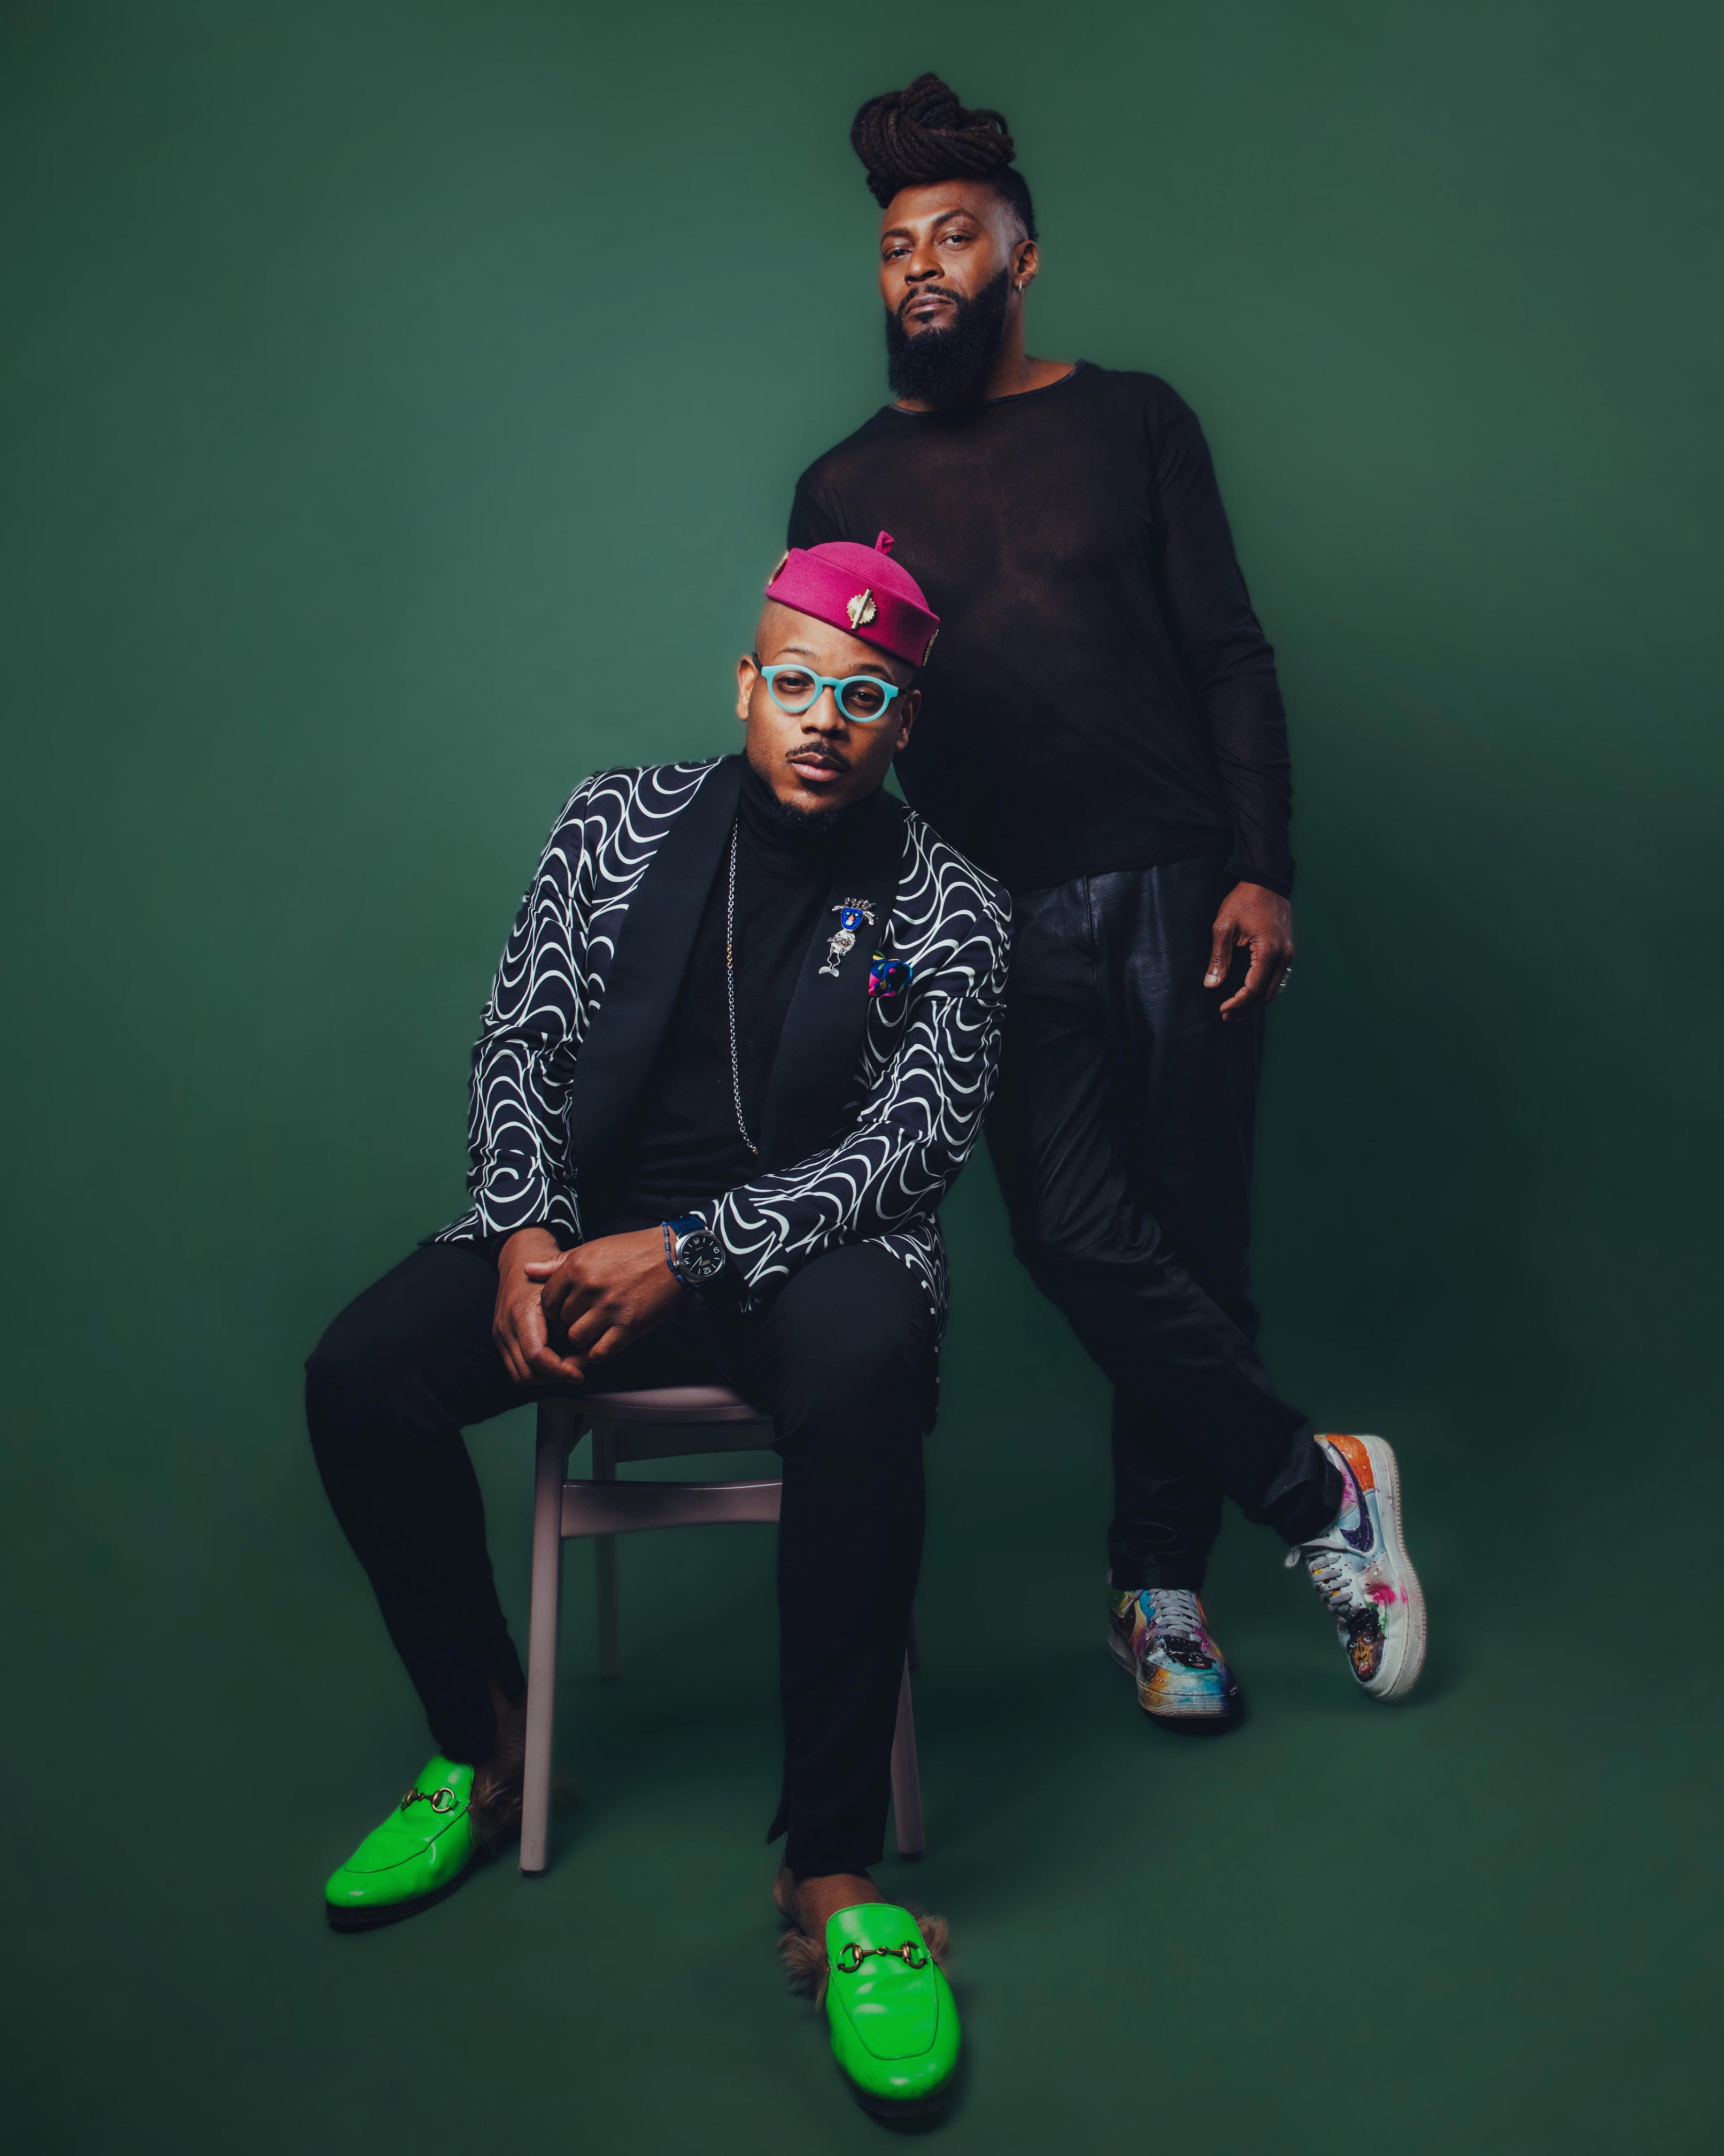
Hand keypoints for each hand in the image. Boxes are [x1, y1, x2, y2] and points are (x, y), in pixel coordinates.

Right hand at [492, 1227, 587, 1385]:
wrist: (518, 1260)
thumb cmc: (545, 1272)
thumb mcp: (562, 1286)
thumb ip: (573, 1314)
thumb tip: (584, 1351)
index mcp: (521, 1314)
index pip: (536, 1356)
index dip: (560, 1369)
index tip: (581, 1370)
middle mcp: (506, 1328)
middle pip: (527, 1373)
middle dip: (554, 1376)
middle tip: (579, 1368)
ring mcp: (500, 1336)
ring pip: (520, 1375)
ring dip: (547, 1376)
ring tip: (570, 1365)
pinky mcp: (501, 1341)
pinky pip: (517, 1368)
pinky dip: (539, 1371)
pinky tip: (559, 1361)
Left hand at [523, 1227, 684, 1375]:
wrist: (674, 1254)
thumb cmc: (632, 1250)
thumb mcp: (592, 1249)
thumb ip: (558, 1263)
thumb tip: (527, 1270)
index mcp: (578, 1266)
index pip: (547, 1300)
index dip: (552, 1311)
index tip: (562, 1312)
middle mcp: (590, 1287)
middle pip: (562, 1321)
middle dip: (568, 1324)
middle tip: (580, 1321)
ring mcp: (610, 1307)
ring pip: (577, 1338)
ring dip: (582, 1339)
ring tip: (592, 1332)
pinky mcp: (629, 1324)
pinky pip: (601, 1351)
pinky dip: (596, 1353)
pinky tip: (601, 1344)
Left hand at [1205, 882, 1293, 1021]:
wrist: (1266, 881)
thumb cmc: (1244, 901)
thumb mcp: (1224, 927)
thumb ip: (1219, 958)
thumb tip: (1211, 985)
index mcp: (1268, 951)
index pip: (1253, 989)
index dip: (1237, 1003)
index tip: (1221, 1010)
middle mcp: (1283, 956)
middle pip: (1266, 995)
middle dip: (1246, 1008)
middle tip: (1226, 1015)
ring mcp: (1288, 954)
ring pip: (1274, 989)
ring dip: (1255, 1002)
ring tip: (1235, 1010)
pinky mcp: (1287, 951)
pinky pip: (1277, 979)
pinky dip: (1263, 991)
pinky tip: (1249, 994)